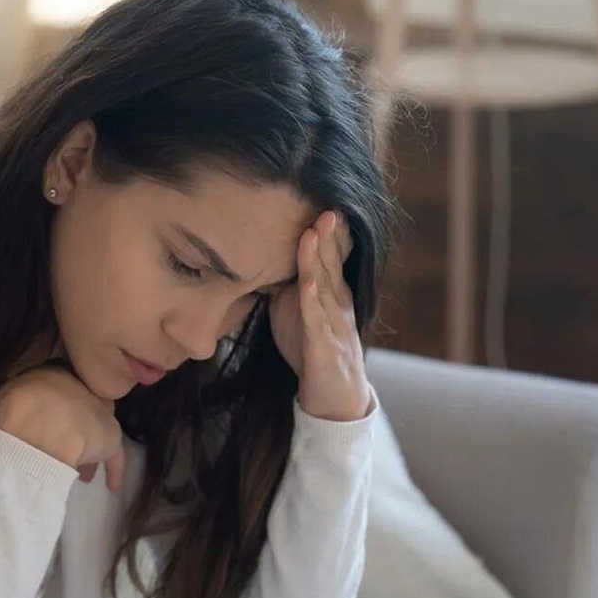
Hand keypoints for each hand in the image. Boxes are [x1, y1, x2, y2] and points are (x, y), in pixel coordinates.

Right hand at [0, 363, 126, 491]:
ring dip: (88, 451)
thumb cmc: (14, 409)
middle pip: (80, 411)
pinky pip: (114, 455)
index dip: (53, 411)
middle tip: (68, 449)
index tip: (47, 427)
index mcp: (53, 374)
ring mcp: (98, 411)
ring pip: (95, 432)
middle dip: (76, 430)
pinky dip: (113, 470)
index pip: (58, 391)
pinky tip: (111, 486)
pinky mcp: (110, 437)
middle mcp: (80, 388)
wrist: (40, 424)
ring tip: (81, 474)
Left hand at [268, 210, 371, 421]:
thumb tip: (259, 257)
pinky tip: (306, 282)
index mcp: (331, 293)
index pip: (332, 256)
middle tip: (326, 202)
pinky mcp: (324, 349)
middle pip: (332, 263)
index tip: (321, 199)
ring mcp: (334, 325)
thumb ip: (285, 284)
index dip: (328, 230)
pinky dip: (312, 299)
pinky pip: (317, 320)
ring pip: (327, 286)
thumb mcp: (296, 311)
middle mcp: (338, 304)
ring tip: (315, 230)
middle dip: (329, 233)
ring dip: (321, 258)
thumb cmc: (312, 351)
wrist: (333, 399)